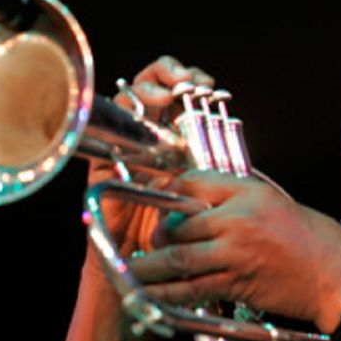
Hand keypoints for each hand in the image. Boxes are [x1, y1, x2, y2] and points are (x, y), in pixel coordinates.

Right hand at [84, 56, 214, 269]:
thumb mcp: (204, 194)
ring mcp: (127, 147)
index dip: (189, 82)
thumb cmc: (178, 235)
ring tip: (170, 91)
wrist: (147, 267)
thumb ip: (213, 168)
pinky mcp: (107, 159)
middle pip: (153, 88)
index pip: (178, 97)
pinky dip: (127, 109)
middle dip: (168, 73)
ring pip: (130, 99)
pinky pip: (110, 124)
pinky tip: (149, 108)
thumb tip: (233, 135)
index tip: (208, 85)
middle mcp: (149, 140)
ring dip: (149, 86)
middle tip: (188, 80)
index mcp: (176, 144)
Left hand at [127, 170, 340, 331]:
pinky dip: (168, 293)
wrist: (337, 275)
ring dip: (149, 267)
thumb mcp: (274, 202)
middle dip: (158, 235)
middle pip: (180, 223)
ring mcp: (236, 253)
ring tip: (130, 272)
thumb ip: (237, 199)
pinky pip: (193, 288)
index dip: (168, 192)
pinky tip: (151, 296)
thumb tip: (199, 204)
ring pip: (179, 258)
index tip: (156, 201)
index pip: (193, 183)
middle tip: (148, 245)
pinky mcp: (237, 283)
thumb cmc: (312, 238)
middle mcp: (238, 219)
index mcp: (248, 192)